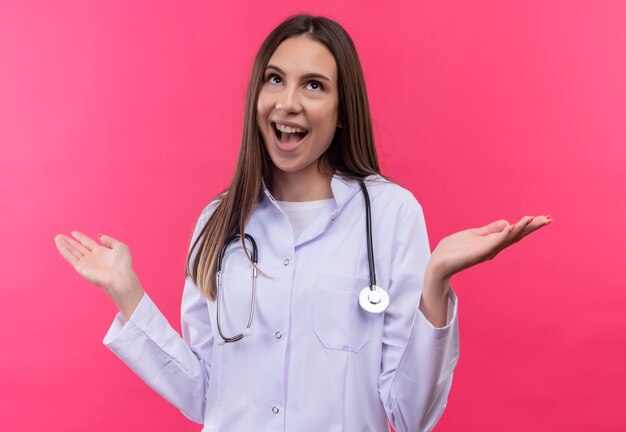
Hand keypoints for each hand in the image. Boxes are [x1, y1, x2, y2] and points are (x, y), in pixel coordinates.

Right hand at [54, 231, 143, 319]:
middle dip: (69, 241)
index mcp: (101, 252)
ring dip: (64, 245)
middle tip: (59, 235)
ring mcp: (86, 263)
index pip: (88, 243)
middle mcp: (92, 258)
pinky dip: (64, 251)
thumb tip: (99, 236)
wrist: (121, 276)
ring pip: (72, 252)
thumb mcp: (120, 246)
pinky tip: (58, 244)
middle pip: (78, 247)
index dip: (81, 237)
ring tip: (56, 238)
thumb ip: (109, 240)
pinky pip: (70, 257)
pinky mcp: (81, 268)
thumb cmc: (123, 264)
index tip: (74, 232)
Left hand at [428, 215, 552, 281]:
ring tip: (533, 219)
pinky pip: (493, 242)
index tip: (545, 218)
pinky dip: (503, 234)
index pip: (515, 232)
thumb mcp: (474, 234)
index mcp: (493, 242)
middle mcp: (494, 248)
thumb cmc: (454, 249)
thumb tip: (507, 222)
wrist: (438, 263)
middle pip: (517, 235)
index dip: (529, 225)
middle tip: (548, 219)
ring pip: (508, 238)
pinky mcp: (478, 253)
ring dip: (521, 228)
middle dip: (532, 227)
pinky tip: (511, 226)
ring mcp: (487, 251)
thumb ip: (490, 230)